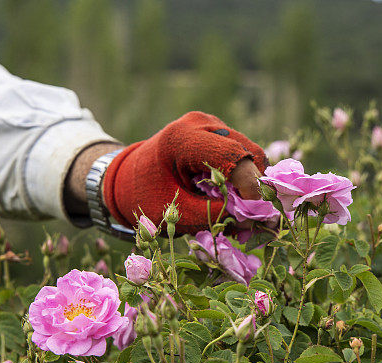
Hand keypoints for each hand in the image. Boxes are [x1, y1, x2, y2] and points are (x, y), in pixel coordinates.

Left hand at [101, 111, 267, 234]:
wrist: (128, 176)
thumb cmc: (145, 196)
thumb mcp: (175, 213)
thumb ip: (212, 215)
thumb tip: (249, 219)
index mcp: (182, 139)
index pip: (231, 156)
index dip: (249, 185)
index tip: (252, 215)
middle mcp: (200, 123)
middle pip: (247, 153)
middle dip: (253, 188)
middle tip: (248, 219)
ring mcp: (211, 124)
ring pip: (250, 153)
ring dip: (250, 184)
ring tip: (238, 212)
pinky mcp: (218, 132)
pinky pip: (243, 154)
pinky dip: (243, 178)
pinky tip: (232, 198)